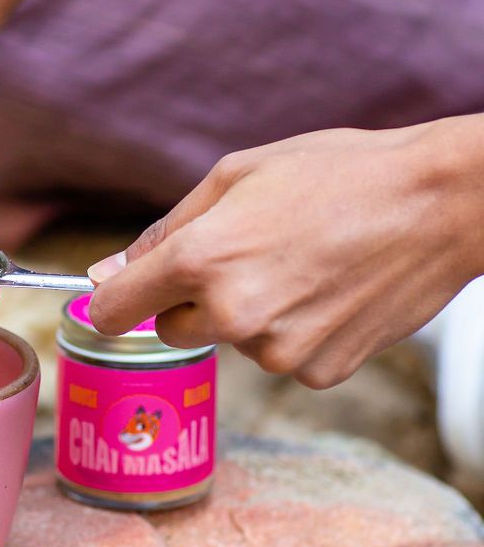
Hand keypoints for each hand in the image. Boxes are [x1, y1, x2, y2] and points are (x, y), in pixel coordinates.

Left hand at [87, 121, 483, 387]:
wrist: (439, 204)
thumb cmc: (340, 174)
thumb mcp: (238, 175)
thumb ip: (164, 230)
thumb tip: (107, 273)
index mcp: (202, 259)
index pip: (117, 309)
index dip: (113, 302)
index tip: (118, 296)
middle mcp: (234, 314)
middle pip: (175, 328)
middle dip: (195, 299)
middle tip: (249, 253)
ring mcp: (279, 351)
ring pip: (236, 341)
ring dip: (255, 312)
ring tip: (306, 263)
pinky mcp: (320, 372)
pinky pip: (285, 357)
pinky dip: (299, 331)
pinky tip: (332, 290)